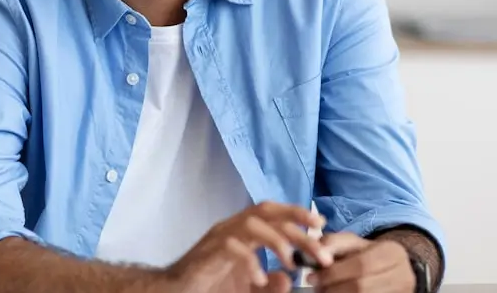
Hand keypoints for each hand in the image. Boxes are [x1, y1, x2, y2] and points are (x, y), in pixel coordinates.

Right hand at [161, 201, 333, 292]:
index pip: (273, 212)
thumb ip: (270, 284)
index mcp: (242, 230)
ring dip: (278, 242)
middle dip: (299, 229)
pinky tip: (260, 278)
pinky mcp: (208, 252)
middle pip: (269, 215)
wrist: (175, 290)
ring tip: (292, 264)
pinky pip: (233, 248)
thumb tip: (288, 278)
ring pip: (253, 225)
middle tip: (321, 250)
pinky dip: (251, 262)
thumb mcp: (247, 287)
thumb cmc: (210, 285)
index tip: (321, 224)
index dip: (297, 214)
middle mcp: (232, 227)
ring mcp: (219, 237)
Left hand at [306, 232, 414, 291]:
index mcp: (393, 253)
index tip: (312, 277)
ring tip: (324, 292)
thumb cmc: (369, 256)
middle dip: (333, 288)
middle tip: (317, 287)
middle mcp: (402, 274)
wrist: (394, 272)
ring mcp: (401, 291)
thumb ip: (334, 243)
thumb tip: (315, 251)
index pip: (361, 264)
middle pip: (361, 286)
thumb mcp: (354, 243)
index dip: (333, 272)